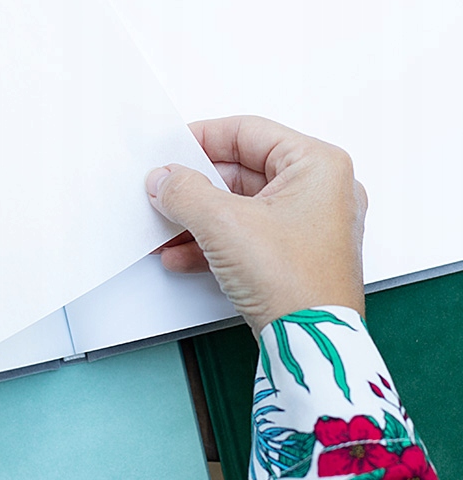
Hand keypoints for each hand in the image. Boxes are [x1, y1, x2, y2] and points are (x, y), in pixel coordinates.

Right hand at [146, 116, 366, 337]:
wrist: (312, 350)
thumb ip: (185, 192)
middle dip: (195, 187)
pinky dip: (212, 241)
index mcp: (317, 166)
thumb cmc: (295, 283)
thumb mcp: (224, 224)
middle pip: (240, 171)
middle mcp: (319, 190)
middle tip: (163, 190)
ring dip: (197, 217)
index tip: (171, 150)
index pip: (248, 132)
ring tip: (165, 226)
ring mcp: (308, 225)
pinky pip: (246, 234)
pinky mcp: (294, 255)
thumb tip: (164, 179)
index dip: (203, 138)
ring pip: (239, 206)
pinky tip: (180, 254)